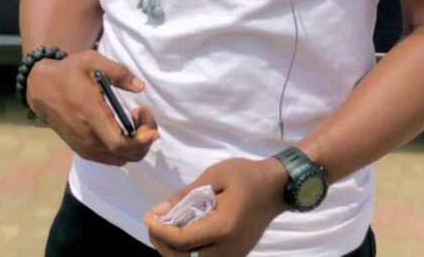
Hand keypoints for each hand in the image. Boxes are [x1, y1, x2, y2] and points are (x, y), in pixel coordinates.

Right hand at [26, 49, 158, 164]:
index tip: (148, 118)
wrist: (41, 87)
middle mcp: (88, 138)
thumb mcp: (92, 61)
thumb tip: (140, 87)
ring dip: (135, 144)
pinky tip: (123, 127)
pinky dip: (123, 149)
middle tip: (143, 113)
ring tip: (134, 119)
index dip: (141, 140)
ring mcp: (83, 146)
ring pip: (119, 159)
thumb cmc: (68, 72)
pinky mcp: (81, 149)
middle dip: (144, 139)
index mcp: (91, 116)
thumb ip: (118, 73)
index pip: (119, 144)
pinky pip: (109, 158)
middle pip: (125, 155)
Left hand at [143, 157, 286, 256]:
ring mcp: (233, 256)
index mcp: (223, 227)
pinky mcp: (235, 256)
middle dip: (163, 244)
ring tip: (164, 230)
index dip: (160, 232)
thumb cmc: (246, 175)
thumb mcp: (214, 175)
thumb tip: (157, 212)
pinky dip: (188, 252)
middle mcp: (228, 249)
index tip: (148, 217)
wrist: (275, 186)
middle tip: (153, 224)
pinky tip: (181, 236)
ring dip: (174, 251)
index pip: (182, 240)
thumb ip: (185, 195)